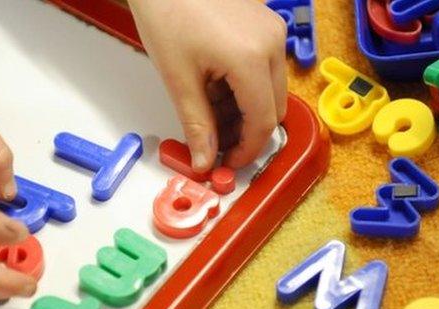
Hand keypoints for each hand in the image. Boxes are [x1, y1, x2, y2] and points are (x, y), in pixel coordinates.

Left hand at [129, 0, 287, 171]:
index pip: (262, 121)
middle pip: (272, 107)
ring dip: (243, 110)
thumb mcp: (178, 79)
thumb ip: (196, 125)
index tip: (227, 163)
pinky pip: (265, 68)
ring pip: (270, 90)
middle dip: (245, 132)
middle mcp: (272, 43)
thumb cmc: (166, 14)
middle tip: (214, 142)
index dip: (247, 150)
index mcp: (252, 58)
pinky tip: (215, 87)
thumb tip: (204, 160)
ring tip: (207, 111)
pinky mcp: (265, 25)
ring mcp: (272, 30)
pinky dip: (244, 87)